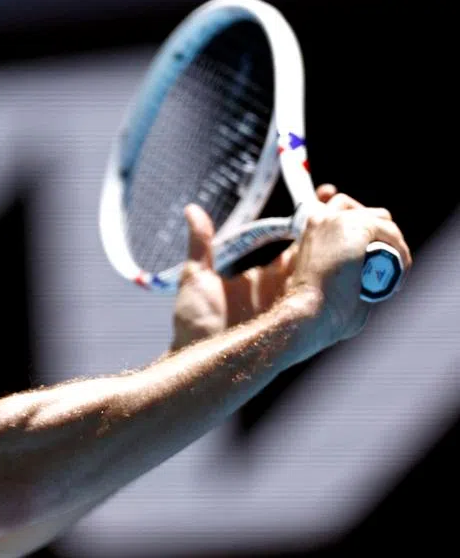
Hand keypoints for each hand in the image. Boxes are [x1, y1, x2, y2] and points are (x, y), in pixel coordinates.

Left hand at [170, 185, 409, 351]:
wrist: (202, 363)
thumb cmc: (196, 326)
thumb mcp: (197, 278)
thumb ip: (201, 244)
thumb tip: (192, 210)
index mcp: (269, 276)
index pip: (302, 239)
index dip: (319, 217)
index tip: (329, 194)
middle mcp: (288, 288)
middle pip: (326, 252)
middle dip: (344, 228)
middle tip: (352, 206)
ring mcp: (298, 303)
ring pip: (336, 271)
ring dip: (352, 249)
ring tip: (365, 223)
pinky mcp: (303, 319)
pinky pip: (337, 297)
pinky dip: (352, 279)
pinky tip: (361, 257)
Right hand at [285, 190, 411, 353]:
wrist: (308, 311)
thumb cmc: (315, 310)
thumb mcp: (322, 282)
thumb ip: (340, 270)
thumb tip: (369, 280)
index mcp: (310, 232)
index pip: (338, 209)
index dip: (358, 222)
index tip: (372, 248)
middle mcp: (321, 219)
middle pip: (361, 209)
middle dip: (378, 232)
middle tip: (385, 262)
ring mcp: (338, 220)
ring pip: (381, 219)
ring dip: (392, 243)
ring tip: (394, 272)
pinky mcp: (357, 226)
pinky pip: (390, 233)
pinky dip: (401, 252)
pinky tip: (399, 273)